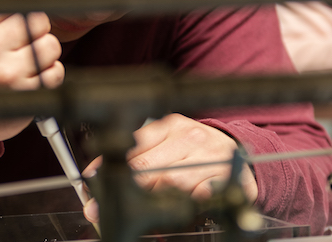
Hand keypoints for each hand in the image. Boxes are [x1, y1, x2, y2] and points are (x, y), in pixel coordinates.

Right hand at [0, 0, 64, 146]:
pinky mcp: (26, 95)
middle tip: (14, 40)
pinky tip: (28, 77)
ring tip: (21, 59)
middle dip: (32, 27)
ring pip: (51, 44)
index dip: (14, 3)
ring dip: (42, 51)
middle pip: (38, 18)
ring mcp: (6, 75)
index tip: (3, 17)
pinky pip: (57, 70)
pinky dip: (48, 73)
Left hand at [81, 114, 257, 222]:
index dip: (109, 167)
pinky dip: (187, 200)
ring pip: (170, 180)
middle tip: (107, 206)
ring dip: (153, 198)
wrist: (240, 155)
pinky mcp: (225, 174)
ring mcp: (208, 155)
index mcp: (171, 126)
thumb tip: (96, 173)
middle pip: (147, 165)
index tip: (91, 184)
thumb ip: (137, 155)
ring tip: (147, 206)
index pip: (132, 146)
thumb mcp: (168, 144)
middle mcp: (189, 136)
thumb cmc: (198, 152)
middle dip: (125, 189)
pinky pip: (199, 192)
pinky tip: (180, 203)